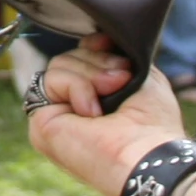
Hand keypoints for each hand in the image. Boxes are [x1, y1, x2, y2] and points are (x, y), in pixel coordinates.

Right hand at [25, 37, 186, 195]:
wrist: (147, 155)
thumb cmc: (153, 123)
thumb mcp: (141, 75)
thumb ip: (116, 56)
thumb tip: (95, 40)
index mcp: (96, 97)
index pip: (82, 55)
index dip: (96, 47)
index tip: (114, 49)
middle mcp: (73, 107)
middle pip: (69, 56)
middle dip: (99, 62)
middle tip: (122, 80)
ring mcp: (56, 116)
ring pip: (58, 64)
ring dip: (91, 75)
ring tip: (110, 95)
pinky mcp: (42, 124)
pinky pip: (50, 80)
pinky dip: (77, 88)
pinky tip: (92, 113)